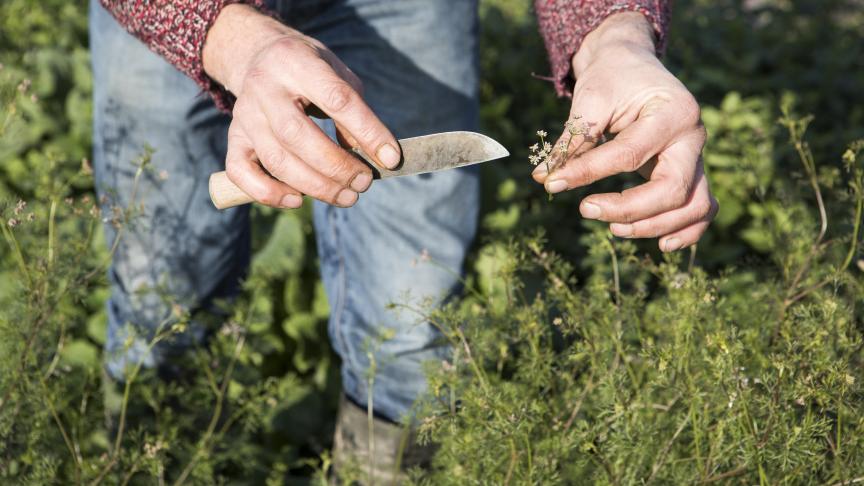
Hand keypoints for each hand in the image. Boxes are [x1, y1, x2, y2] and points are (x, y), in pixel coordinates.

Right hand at [202, 5, 400, 207]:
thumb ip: (355, 112)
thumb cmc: (309, 70)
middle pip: (298, 135)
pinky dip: (268, 193)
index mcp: (297, 62)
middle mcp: (265, 88)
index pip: (337, 99)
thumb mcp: (338, 75)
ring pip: (275, 159)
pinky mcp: (234, 137)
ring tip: (347, 196)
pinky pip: (241, 173)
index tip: (391, 159)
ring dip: (315, 186)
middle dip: (337, 166)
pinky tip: (298, 200)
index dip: (368, 133)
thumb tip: (372, 157)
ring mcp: (245, 114)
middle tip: (364, 182)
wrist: (259, 55)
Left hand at [532, 13, 716, 251]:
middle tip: (585, 210)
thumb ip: (572, 140)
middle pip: (673, 189)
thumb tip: (543, 179)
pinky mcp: (691, 171)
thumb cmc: (611, 79)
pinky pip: (701, 208)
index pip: (630, 154)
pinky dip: (686, 230)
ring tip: (613, 230)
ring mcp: (697, 156)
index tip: (553, 184)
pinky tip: (660, 245)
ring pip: (693, 206)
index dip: (589, 173)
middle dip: (628, 210)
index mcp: (673, 111)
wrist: (632, 64)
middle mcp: (694, 136)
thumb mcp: (590, 100)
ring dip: (654, 226)